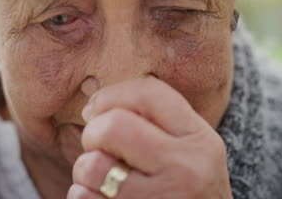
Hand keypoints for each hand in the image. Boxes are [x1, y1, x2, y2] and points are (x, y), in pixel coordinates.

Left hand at [67, 78, 231, 198]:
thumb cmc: (189, 187)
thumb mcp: (191, 151)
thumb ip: (158, 122)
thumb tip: (93, 106)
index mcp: (199, 139)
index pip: (149, 94)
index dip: (111, 95)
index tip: (94, 109)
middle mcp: (185, 168)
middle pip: (114, 125)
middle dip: (93, 132)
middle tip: (97, 145)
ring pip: (93, 166)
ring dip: (85, 169)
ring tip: (100, 175)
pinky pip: (84, 198)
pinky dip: (82, 194)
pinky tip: (100, 196)